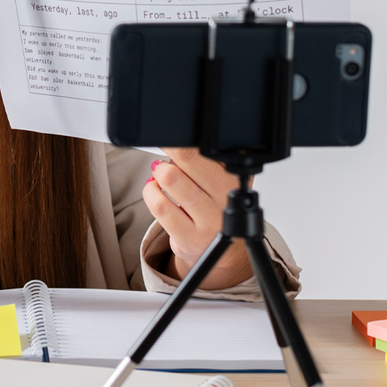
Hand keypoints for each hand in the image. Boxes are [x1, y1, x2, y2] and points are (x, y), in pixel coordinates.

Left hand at [143, 148, 251, 289]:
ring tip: (159, 174)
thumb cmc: (216, 208)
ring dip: (159, 173)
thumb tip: (173, 140)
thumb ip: (202, 160)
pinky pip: (161, 206)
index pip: (206, 148)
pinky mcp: (190, 237)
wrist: (222, 250)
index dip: (182, 140)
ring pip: (172, 181)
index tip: (171, 136)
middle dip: (170, 151)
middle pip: (188, 159)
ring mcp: (209, 220)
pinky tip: (154, 190)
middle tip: (165, 153)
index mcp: (236, 178)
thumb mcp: (219, 180)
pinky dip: (150, 193)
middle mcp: (227, 198)